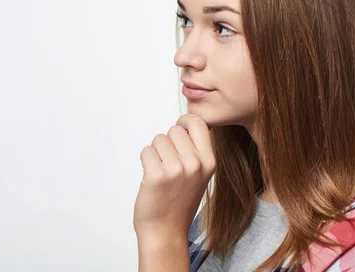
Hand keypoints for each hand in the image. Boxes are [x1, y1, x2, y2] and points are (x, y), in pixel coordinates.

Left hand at [133, 113, 215, 240]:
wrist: (166, 231)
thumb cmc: (179, 202)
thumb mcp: (199, 175)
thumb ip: (195, 150)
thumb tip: (183, 124)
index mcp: (209, 161)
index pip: (198, 122)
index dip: (184, 122)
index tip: (179, 129)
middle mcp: (195, 164)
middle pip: (174, 130)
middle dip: (168, 142)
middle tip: (169, 164)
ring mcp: (176, 170)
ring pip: (158, 139)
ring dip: (155, 152)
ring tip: (161, 172)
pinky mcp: (156, 175)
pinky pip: (146, 151)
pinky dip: (145, 162)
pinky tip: (152, 178)